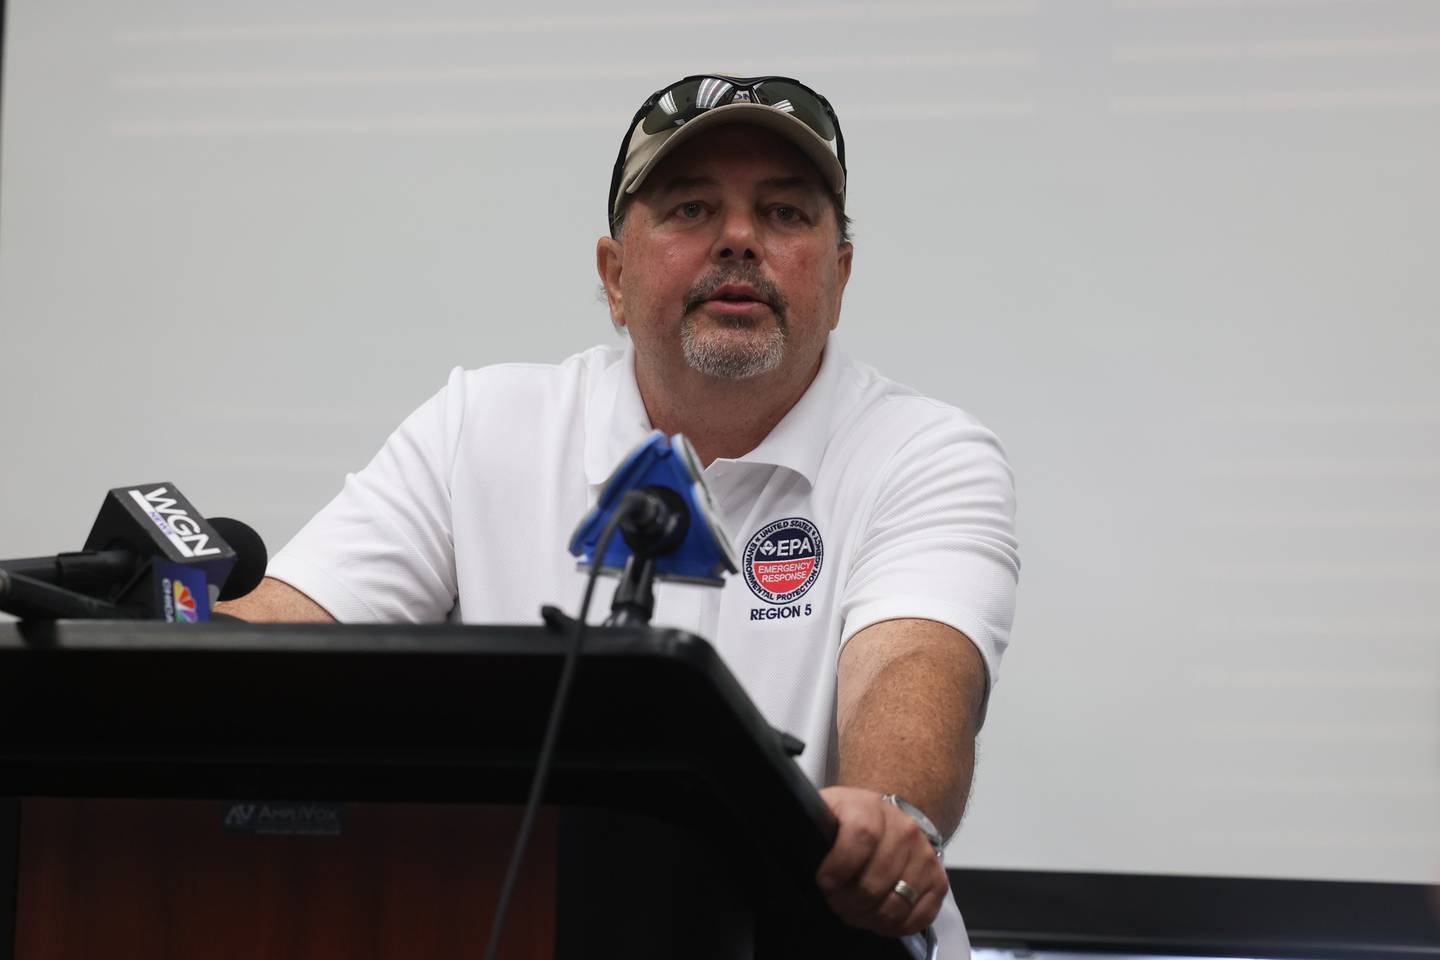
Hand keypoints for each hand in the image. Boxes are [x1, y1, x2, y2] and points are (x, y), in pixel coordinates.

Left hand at [815, 786, 946, 936]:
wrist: (887, 817)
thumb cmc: (851, 820)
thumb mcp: (829, 810)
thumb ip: (815, 825)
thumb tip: (801, 849)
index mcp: (870, 807)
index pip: (861, 836)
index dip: (840, 866)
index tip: (825, 882)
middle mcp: (904, 828)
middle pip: (876, 880)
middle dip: (849, 902)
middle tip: (837, 902)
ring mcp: (924, 855)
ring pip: (896, 903)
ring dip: (869, 918)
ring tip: (854, 912)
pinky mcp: (938, 879)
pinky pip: (919, 916)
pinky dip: (894, 926)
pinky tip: (878, 918)